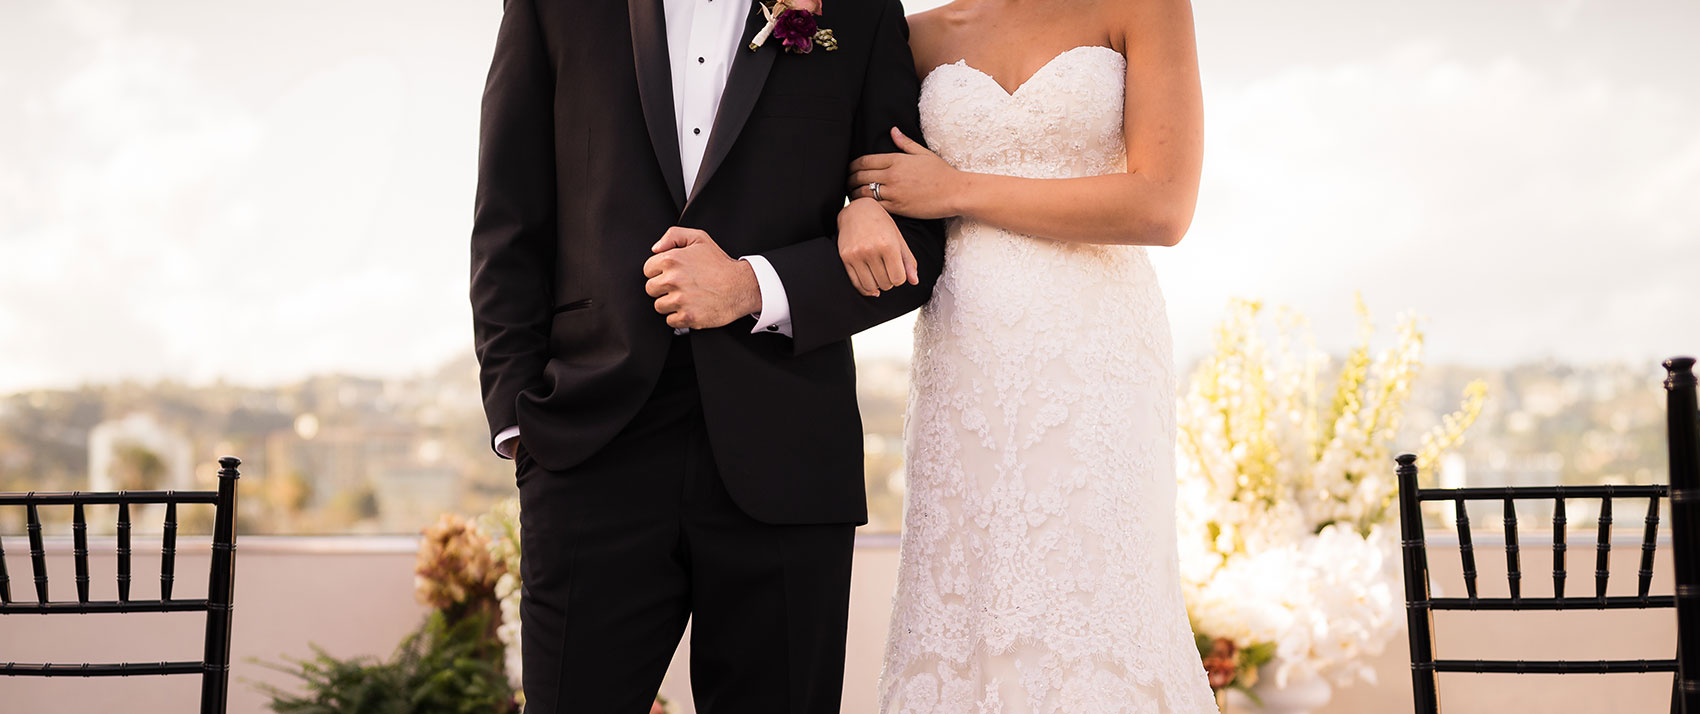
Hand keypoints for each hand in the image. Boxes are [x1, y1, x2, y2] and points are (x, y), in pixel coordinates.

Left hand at [643, 227, 760, 329]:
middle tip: (680, 286)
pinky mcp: (687, 317)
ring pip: (659, 306)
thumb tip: (655, 248)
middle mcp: (672, 280)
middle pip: (650, 289)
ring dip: (670, 304)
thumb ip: (673, 236)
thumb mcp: (699, 238)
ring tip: (686, 297)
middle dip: (662, 288)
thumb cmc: (720, 264)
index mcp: (671, 260)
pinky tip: (690, 308)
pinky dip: (678, 317)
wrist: (741, 286)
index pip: (648, 270)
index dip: (660, 272)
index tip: (673, 274)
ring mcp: (679, 300)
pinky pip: (670, 321)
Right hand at [836, 197, 915, 296]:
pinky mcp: (845, 258)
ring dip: (877, 285)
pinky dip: (865, 288)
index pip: (898, 278)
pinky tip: (870, 281)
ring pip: (870, 286)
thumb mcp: (899, 239)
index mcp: (888, 245)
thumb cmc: (881, 224)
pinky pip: (856, 283)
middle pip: (885, 284)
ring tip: (878, 274)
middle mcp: (871, 250)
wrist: (857, 210)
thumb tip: (914, 281)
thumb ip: (908, 261)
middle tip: (887, 271)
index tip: (897, 271)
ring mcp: (856, 254)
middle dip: (889, 281)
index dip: (900, 278)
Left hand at [848, 127, 961, 219]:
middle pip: (860, 176)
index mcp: (896, 160)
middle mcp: (892, 176)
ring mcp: (894, 193)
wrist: (954, 192)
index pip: (864, 161)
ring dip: (854, 194)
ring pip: (864, 193)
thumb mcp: (923, 153)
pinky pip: (875, 207)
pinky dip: (865, 207)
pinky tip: (862, 207)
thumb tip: (893, 130)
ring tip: (851, 194)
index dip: (852, 166)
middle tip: (846, 182)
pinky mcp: (898, 208)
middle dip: (849, 179)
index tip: (848, 169)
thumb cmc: (941, 172)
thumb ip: (905, 142)